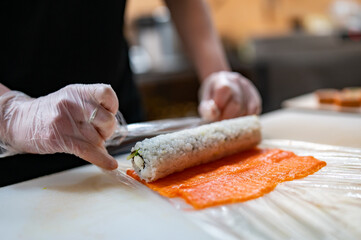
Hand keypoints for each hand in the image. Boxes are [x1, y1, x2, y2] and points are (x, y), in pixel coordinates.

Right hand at [0, 84, 118, 169]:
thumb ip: (92, 105)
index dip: (112, 106)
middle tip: (99, 132)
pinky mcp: (60, 138)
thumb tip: (113, 125)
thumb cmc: (51, 111)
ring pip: (97, 138)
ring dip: (98, 144)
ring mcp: (65, 121)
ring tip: (86, 140)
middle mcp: (72, 103)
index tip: (109, 113)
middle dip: (107, 130)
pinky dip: (102, 160)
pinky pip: (88, 150)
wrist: (21, 121)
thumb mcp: (71, 98)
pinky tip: (109, 164)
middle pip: (107, 120)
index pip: (106, 93)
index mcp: (78, 91)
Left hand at [198, 71, 261, 120]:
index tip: (216, 113)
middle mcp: (237, 80)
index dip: (221, 106)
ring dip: (237, 118)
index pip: (225, 90)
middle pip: (237, 104)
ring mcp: (248, 88)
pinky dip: (246, 118)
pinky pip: (255, 112)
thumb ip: (207, 109)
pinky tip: (238, 117)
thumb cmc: (212, 97)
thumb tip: (214, 113)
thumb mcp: (204, 102)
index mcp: (222, 79)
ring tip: (229, 117)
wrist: (220, 86)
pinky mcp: (255, 97)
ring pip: (247, 110)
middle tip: (222, 118)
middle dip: (228, 116)